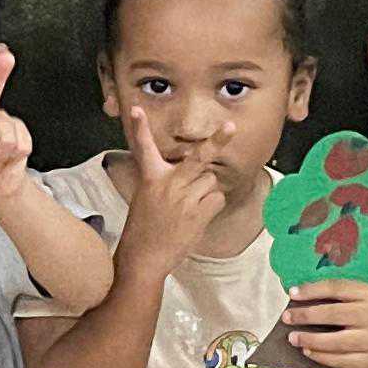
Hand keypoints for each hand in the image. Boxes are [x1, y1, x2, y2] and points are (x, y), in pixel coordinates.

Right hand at [114, 108, 229, 269]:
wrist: (144, 257)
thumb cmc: (144, 228)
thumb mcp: (145, 197)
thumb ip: (165, 180)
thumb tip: (194, 170)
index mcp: (151, 178)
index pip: (144, 148)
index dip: (139, 128)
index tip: (136, 110)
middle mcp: (169, 184)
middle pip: (198, 157)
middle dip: (217, 141)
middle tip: (230, 127)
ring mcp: (185, 199)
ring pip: (211, 180)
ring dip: (206, 190)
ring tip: (191, 206)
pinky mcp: (198, 213)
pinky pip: (216, 199)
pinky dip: (211, 205)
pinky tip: (197, 215)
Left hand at [277, 279, 367, 367]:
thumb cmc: (356, 315)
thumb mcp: (350, 299)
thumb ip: (329, 294)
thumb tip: (296, 293)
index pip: (335, 287)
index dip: (311, 290)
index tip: (291, 294)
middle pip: (333, 314)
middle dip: (305, 316)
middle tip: (286, 318)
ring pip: (335, 341)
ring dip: (309, 339)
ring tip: (293, 338)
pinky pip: (340, 359)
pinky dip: (320, 356)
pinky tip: (307, 351)